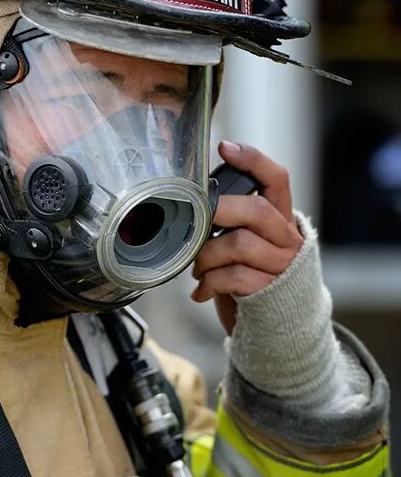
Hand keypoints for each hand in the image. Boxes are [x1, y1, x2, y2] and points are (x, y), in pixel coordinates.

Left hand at [191, 141, 303, 334]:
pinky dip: (209, 282)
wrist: (278, 329)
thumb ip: (232, 225)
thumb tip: (190, 207)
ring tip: (197, 266)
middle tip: (197, 221)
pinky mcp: (269, 291)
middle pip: (257, 210)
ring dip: (207, 255)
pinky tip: (201, 290)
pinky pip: (233, 277)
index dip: (253, 160)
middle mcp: (287, 240)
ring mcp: (281, 266)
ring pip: (239, 245)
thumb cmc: (253, 279)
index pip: (277, 180)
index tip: (224, 147)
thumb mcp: (247, 246)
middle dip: (220, 211)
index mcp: (281, 220)